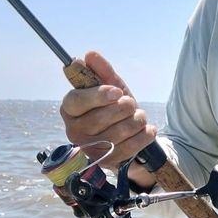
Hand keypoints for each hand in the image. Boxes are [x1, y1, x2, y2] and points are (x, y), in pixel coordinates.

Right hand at [59, 51, 157, 183]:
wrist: (129, 134)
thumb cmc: (114, 106)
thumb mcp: (111, 86)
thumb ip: (102, 71)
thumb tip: (89, 55)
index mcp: (70, 109)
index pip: (77, 101)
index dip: (98, 95)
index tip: (117, 91)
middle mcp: (74, 130)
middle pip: (99, 119)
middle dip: (123, 108)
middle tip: (131, 104)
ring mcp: (89, 149)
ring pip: (116, 133)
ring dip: (135, 121)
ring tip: (139, 116)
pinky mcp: (105, 162)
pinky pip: (128, 148)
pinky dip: (142, 136)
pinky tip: (147, 129)